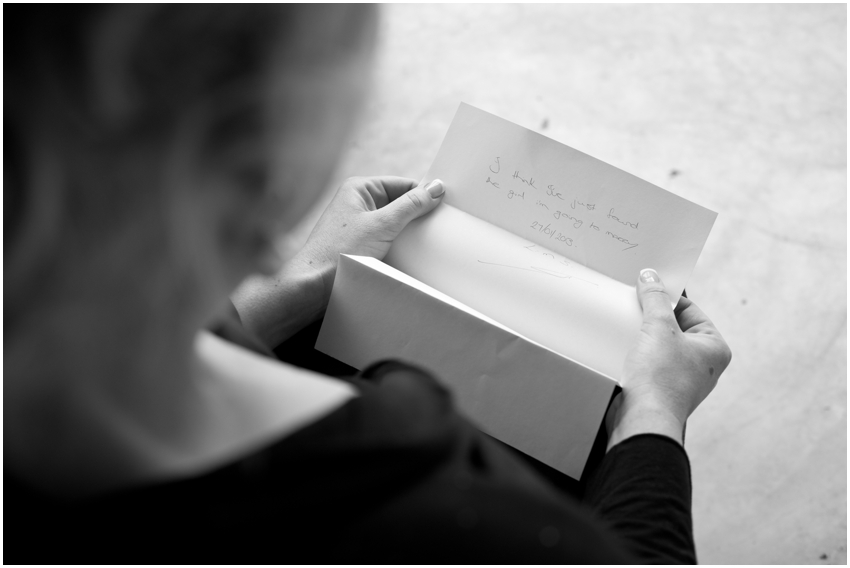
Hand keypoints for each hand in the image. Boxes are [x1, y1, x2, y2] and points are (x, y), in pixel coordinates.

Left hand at [292, 175, 445, 298]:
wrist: (314, 285)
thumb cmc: (339, 251)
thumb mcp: (382, 225)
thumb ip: (411, 205)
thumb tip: (436, 188)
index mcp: (359, 189)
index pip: (401, 185)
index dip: (423, 194)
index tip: (445, 206)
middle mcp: (357, 203)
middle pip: (399, 204)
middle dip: (417, 215)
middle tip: (439, 225)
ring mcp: (358, 225)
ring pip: (394, 224)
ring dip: (408, 233)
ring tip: (426, 241)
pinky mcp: (359, 245)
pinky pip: (387, 239)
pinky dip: (399, 245)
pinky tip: (410, 254)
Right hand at [606, 269, 731, 449]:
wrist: (642, 420)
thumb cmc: (661, 379)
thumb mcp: (659, 327)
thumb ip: (655, 298)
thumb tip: (651, 277)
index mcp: (715, 348)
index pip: (691, 310)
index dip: (668, 297)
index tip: (648, 286)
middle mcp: (702, 364)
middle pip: (673, 326)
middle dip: (652, 316)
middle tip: (634, 303)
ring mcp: (681, 377)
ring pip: (658, 344)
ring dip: (641, 336)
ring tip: (626, 326)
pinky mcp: (659, 388)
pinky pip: (647, 361)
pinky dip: (635, 353)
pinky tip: (621, 348)